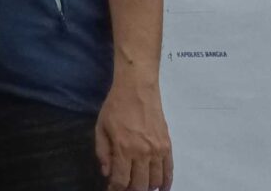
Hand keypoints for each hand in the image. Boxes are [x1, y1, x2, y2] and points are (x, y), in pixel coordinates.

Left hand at [95, 76, 172, 190]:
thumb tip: (107, 173)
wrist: (137, 89)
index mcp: (124, 148)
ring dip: (147, 187)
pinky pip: (169, 171)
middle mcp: (143, 153)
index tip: (112, 189)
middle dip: (130, 190)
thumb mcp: (101, 127)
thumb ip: (103, 152)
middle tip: (125, 187)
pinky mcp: (168, 146)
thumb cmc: (115, 107)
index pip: (121, 179)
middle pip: (140, 185)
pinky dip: (165, 182)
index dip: (116, 188)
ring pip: (155, 181)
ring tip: (140, 186)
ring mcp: (158, 150)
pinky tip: (160, 187)